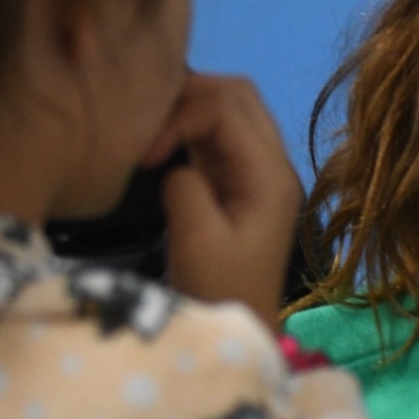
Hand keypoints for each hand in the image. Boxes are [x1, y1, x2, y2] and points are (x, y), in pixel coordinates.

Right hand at [146, 74, 300, 331]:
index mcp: (270, 175)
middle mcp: (272, 164)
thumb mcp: (197, 239)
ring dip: (189, 109)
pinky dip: (188, 128)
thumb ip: (186, 185)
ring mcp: (258, 170)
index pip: (228, 109)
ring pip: (230, 108)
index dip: (180, 117)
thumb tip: (173, 162)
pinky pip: (218, 134)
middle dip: (189, 96)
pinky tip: (159, 144)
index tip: (145, 158)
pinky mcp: (239, 180)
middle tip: (146, 125)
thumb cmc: (219, 289)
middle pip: (239, 94)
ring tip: (149, 132)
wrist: (238, 325)